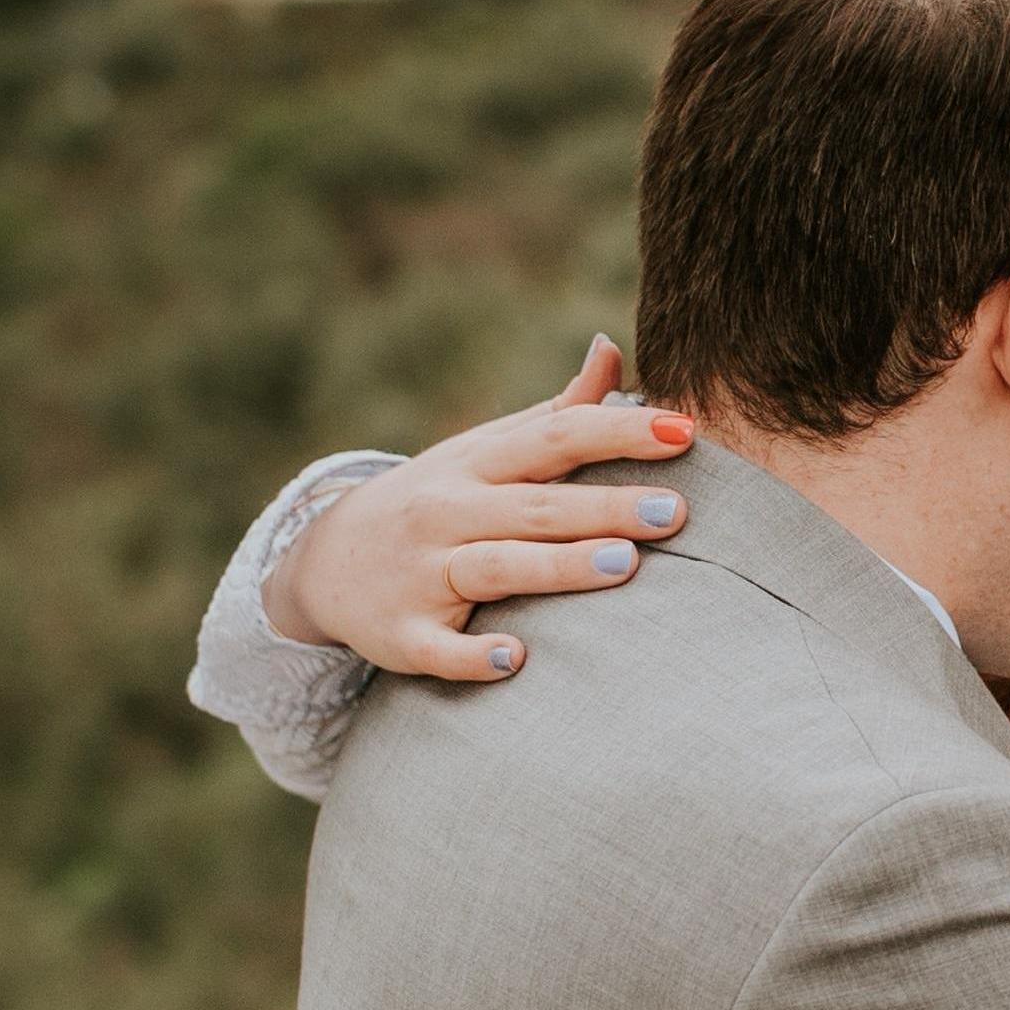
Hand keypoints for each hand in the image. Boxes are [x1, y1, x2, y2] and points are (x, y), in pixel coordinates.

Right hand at [264, 338, 698, 680]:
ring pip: (496, 568)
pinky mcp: (402, 635)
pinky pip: (438, 647)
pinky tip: (514, 659)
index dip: (618, 431)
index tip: (685, 430)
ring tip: (625, 564)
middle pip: (535, 506)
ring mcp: (422, 574)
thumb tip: (611, 350)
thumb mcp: (484, 450)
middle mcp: (448, 513)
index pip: (555, 436)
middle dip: (605, 506)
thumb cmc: (437, 501)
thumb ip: (555, 412)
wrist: (324, 563)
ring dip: (558, 567)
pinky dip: (472, 655)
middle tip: (677, 511)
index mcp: (477, 464)